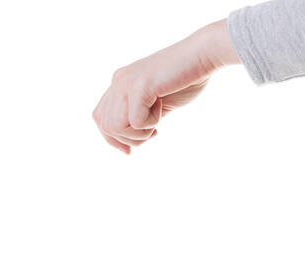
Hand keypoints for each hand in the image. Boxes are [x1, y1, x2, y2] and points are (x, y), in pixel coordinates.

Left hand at [92, 20, 239, 152]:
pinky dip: (152, 123)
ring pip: (117, 127)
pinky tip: (163, 106)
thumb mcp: (155, 104)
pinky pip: (135, 123)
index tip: (128, 152)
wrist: (203, 56)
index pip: (100, 117)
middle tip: (153, 133)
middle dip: (129, 139)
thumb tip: (125, 143)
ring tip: (157, 122)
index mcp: (120, 82)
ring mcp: (126, 82)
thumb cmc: (185, 79)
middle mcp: (118, 80)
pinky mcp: (139, 86)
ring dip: (140, 134)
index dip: (112, 139)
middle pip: (107, 126)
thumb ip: (138, 117)